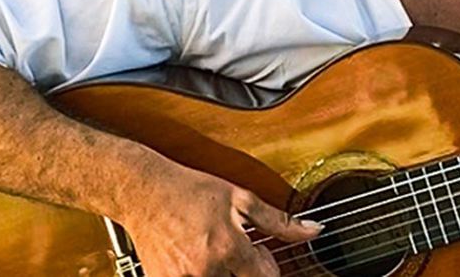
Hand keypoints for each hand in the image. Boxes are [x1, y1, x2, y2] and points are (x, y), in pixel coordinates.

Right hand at [121, 164, 321, 276]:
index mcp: (228, 248)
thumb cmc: (191, 191)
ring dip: (225, 273)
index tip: (260, 254)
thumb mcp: (241, 199)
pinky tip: (196, 260)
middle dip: (247, 272)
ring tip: (216, 255)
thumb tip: (314, 230)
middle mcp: (205, 270)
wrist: (144, 192)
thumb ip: (279, 221)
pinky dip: (201, 274)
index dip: (268, 266)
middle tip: (236, 254)